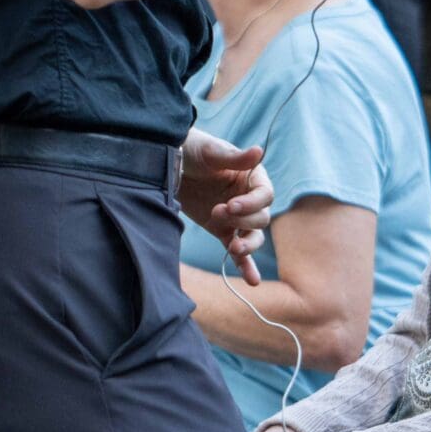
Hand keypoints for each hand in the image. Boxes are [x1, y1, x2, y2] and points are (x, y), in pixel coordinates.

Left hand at [179, 132, 273, 282]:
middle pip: (261, 219)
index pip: (264, 196)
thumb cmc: (192, 150)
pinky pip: (238, 251)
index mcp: (252, 178)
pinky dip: (246, 265)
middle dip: (242, 221)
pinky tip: (252, 281)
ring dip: (247, 245)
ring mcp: (236, 218)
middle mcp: (249, 199)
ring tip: (233, 248)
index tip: (230, 205)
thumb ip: (235, 158)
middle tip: (217, 212)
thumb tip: (259, 151)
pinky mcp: (222, 231)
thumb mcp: (211, 151)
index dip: (251, 204)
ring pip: (253, 237)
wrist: (166, 161)